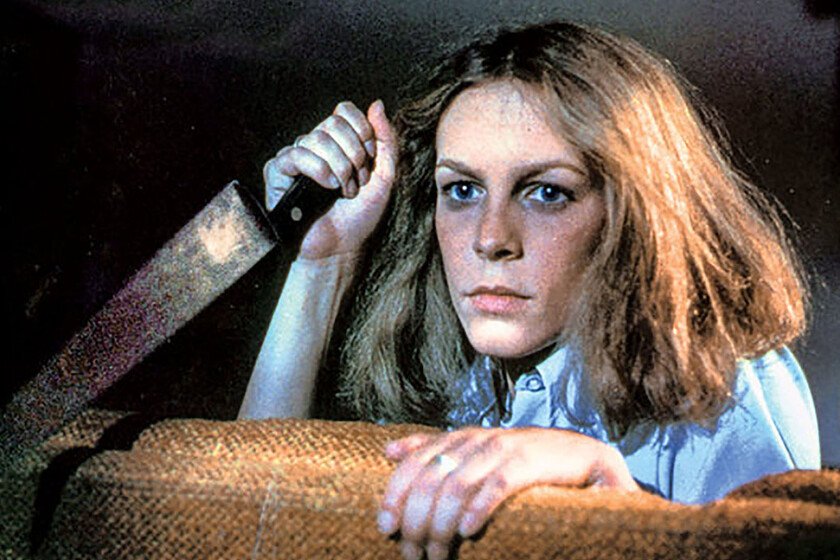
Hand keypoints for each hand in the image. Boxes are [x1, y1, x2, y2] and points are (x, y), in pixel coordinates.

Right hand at [263, 99, 396, 260]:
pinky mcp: (278, 172)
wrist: (340, 248)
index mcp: (339, 143)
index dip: (360, 130)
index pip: (343, 111)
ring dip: (338, 168)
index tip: (369, 158)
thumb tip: (377, 103)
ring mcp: (296, 157)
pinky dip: (317, 171)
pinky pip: (295, 155)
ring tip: (342, 191)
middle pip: (332, 123)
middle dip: (353, 155)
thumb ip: (386, 140)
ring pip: (316, 138)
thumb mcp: (385, 176)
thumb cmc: (360, 217)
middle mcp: (315, 146)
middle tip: (357, 181)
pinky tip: (325, 188)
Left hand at [377, 427, 638, 559]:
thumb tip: (388, 451)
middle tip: (412, 553)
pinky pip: (495, 486)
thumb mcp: (473, 451)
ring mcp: (501, 450)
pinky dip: (478, 510)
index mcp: (459, 439)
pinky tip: (468, 532)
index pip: (414, 462)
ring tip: (436, 554)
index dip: (394, 494)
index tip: (385, 526)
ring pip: (456, 487)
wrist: (579, 454)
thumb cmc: (521, 460)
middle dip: (415, 521)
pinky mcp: (527, 464)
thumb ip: (434, 450)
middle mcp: (476, 440)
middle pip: (429, 479)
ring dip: (441, 526)